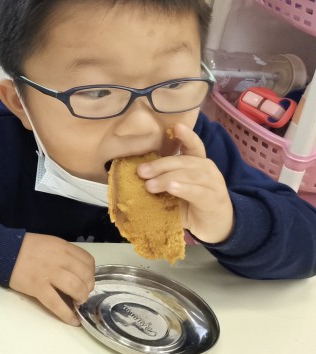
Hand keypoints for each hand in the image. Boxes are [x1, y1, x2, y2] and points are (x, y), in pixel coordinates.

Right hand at [9, 233, 95, 325]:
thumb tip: (78, 272)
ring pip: (76, 289)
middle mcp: (58, 259)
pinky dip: (67, 315)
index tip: (85, 280)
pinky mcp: (37, 288)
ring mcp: (48, 274)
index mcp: (62, 247)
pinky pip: (57, 304)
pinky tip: (73, 320)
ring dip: (81, 299)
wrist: (2, 251)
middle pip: (85, 276)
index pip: (88, 261)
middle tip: (81, 293)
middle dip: (88, 288)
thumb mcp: (49, 244)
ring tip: (77, 303)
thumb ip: (64, 255)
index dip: (90, 273)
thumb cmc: (25, 248)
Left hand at [136, 123, 233, 244]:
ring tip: (150, 184)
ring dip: (167, 178)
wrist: (216, 226)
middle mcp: (208, 170)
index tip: (175, 126)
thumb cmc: (192, 204)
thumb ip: (163, 178)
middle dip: (161, 165)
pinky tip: (172, 188)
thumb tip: (137, 173)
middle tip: (141, 171)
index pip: (194, 146)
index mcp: (198, 164)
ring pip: (189, 175)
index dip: (186, 136)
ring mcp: (213, 185)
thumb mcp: (176, 188)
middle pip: (184, 161)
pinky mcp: (214, 200)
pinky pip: (198, 192)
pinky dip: (184, 188)